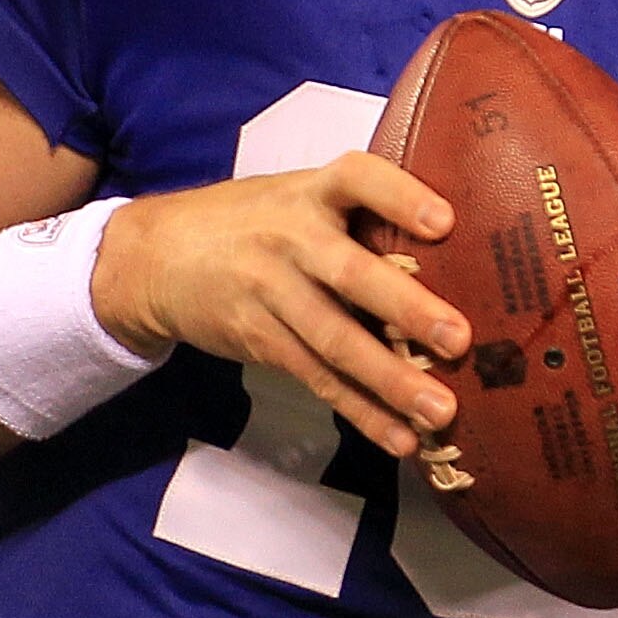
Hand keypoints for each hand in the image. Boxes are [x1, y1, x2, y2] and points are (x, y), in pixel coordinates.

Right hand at [95, 154, 472, 456]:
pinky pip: (318, 378)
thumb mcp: (294, 196)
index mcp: (310, 191)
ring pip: (336, 341)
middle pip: (351, 274)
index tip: (445, 221)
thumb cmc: (252, 222)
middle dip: (407, 309)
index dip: (401, 197)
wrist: (156, 256)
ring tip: (440, 412)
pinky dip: (361, 411)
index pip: (359, 180)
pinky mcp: (260, 339)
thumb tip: (452, 255)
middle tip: (460, 340)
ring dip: (391, 381)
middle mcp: (291, 238)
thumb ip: (354, 215)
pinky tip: (400, 437)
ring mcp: (271, 292)